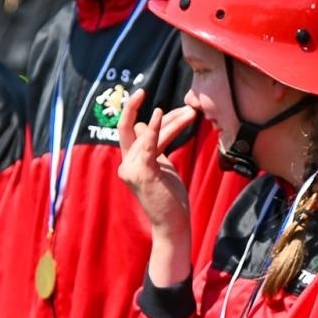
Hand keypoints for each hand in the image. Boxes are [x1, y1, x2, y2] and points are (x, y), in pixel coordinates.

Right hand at [117, 87, 196, 236]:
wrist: (172, 223)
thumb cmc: (169, 197)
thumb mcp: (159, 166)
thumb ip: (152, 146)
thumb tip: (145, 124)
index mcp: (129, 162)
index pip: (129, 131)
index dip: (136, 112)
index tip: (143, 94)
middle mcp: (125, 165)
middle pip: (136, 129)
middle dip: (144, 110)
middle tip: (152, 93)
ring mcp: (132, 169)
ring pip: (150, 135)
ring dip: (173, 122)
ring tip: (192, 113)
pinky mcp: (143, 172)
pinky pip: (148, 144)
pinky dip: (153, 127)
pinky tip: (159, 113)